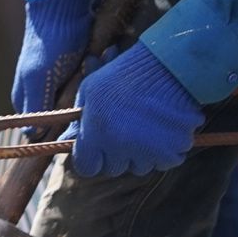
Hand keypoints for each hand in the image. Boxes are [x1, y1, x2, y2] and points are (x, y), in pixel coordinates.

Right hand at [12, 0, 92, 117]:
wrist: (62, 9)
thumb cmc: (48, 43)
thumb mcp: (38, 78)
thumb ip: (35, 106)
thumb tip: (31, 138)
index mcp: (25, 97)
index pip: (41, 128)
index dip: (59, 128)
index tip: (77, 121)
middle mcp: (40, 91)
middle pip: (62, 114)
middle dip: (78, 104)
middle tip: (86, 89)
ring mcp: (58, 81)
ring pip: (78, 99)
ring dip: (88, 86)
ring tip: (90, 65)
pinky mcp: (74, 70)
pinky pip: (87, 82)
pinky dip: (94, 73)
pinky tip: (97, 60)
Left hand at [68, 41, 203, 176]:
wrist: (166, 69)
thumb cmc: (123, 76)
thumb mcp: (90, 92)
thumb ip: (78, 121)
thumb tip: (65, 142)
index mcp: (97, 134)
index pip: (86, 167)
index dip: (90, 158)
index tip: (95, 149)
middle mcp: (121, 148)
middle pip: (113, 168)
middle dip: (115, 155)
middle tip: (122, 131)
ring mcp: (148, 154)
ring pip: (139, 166)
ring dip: (139, 154)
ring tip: (143, 126)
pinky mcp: (172, 154)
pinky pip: (163, 162)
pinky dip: (163, 151)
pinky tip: (162, 129)